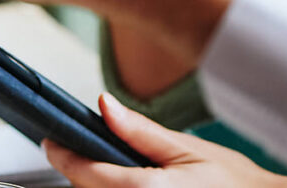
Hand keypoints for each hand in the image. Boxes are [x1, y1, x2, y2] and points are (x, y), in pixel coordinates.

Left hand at [44, 93, 286, 187]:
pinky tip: (120, 183)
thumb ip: (140, 131)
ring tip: (102, 168)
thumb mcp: (188, 149)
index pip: (88, 175)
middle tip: (75, 151)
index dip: (63, 157)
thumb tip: (104, 106)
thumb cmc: (236, 183)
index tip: (50, 143)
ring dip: (96, 185)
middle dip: (80, 172)